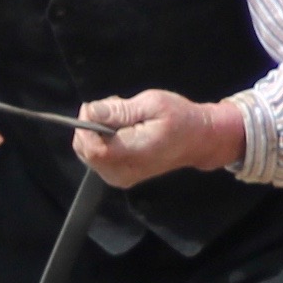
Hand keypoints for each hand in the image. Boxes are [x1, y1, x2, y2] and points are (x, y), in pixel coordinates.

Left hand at [76, 90, 242, 187]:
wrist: (198, 140)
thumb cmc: (180, 118)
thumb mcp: (152, 104)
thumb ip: (120, 110)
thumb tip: (91, 111)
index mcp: (131, 155)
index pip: (91, 147)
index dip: (85, 125)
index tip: (96, 106)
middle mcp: (121, 172)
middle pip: (84, 150)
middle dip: (90, 126)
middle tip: (113, 109)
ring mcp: (119, 178)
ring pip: (87, 153)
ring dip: (96, 132)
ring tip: (121, 118)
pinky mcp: (119, 177)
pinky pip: (96, 158)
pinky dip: (101, 140)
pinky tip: (120, 130)